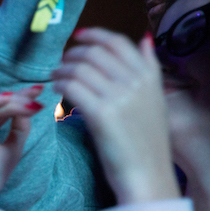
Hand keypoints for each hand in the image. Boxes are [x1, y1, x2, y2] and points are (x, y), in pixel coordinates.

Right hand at [0, 88, 39, 205]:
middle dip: (17, 98)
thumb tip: (30, 104)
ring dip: (8, 101)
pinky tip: (7, 99)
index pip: (3, 111)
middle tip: (37, 92)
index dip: (21, 101)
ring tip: (27, 100)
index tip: (40, 92)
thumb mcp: (12, 148)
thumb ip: (19, 127)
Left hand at [52, 28, 179, 203]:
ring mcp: (119, 97)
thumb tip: (144, 38)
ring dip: (62, 70)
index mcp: (149, 76)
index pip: (118, 42)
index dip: (94, 35)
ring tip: (55, 78)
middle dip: (73, 55)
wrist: (146, 174)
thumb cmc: (145, 141)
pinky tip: (56, 91)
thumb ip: (149, 68)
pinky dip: (60, 85)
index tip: (78, 36)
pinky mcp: (101, 114)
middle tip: (61, 63)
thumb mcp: (155, 99)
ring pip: (80, 69)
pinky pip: (73, 88)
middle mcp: (136, 82)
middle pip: (95, 54)